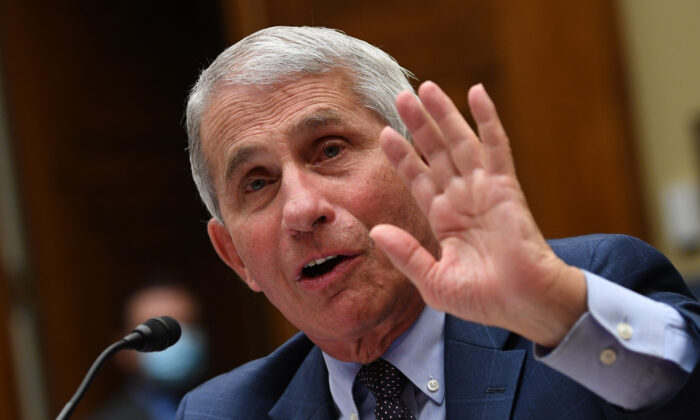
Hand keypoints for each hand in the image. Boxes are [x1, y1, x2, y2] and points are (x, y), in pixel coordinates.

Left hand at [370, 82, 585, 346]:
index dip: (402, 156)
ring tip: (425, 87)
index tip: (384, 133)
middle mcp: (461, 198)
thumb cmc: (484, 299)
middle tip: (401, 95)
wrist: (525, 304)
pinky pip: (495, 146)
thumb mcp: (434, 282)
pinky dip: (487, 119)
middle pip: (434, 152)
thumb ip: (406, 255)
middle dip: (417, 124)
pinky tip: (477, 92)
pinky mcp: (506, 186)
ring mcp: (483, 189)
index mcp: (443, 218)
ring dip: (443, 115)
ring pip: (459, 142)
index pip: (417, 178)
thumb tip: (377, 230)